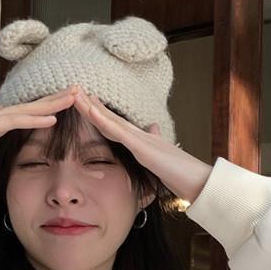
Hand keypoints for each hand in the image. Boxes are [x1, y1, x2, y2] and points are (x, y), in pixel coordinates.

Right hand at [0, 85, 79, 180]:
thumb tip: (7, 145)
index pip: (28, 113)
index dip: (49, 106)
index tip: (70, 103)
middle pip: (32, 105)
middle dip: (57, 97)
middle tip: (80, 89)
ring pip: (27, 108)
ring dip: (52, 102)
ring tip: (74, 97)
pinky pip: (13, 122)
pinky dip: (34, 118)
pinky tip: (52, 117)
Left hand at [72, 86, 212, 204]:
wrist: (197, 180)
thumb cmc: (181, 171)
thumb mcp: (163, 154)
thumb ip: (155, 140)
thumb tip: (152, 127)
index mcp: (141, 139)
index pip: (114, 123)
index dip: (99, 111)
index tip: (85, 100)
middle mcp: (138, 135)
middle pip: (108, 117)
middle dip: (90, 104)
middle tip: (74, 90)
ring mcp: (139, 139)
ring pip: (110, 120)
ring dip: (91, 107)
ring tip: (76, 94)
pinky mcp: (142, 147)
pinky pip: (118, 132)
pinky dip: (104, 120)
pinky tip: (92, 112)